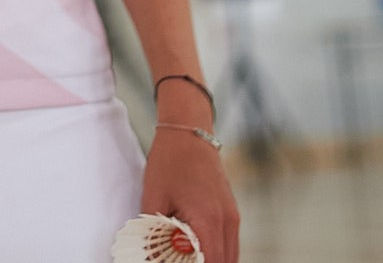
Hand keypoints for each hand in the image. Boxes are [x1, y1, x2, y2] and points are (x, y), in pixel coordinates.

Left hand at [141, 85, 238, 262]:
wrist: (189, 132)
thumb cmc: (170, 161)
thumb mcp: (154, 197)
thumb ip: (153, 231)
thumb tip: (149, 254)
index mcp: (208, 220)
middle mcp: (227, 221)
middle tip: (179, 260)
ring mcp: (233, 216)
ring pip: (230, 255)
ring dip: (212, 260)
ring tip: (186, 256)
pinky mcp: (231, 211)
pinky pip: (229, 242)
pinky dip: (216, 251)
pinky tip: (195, 250)